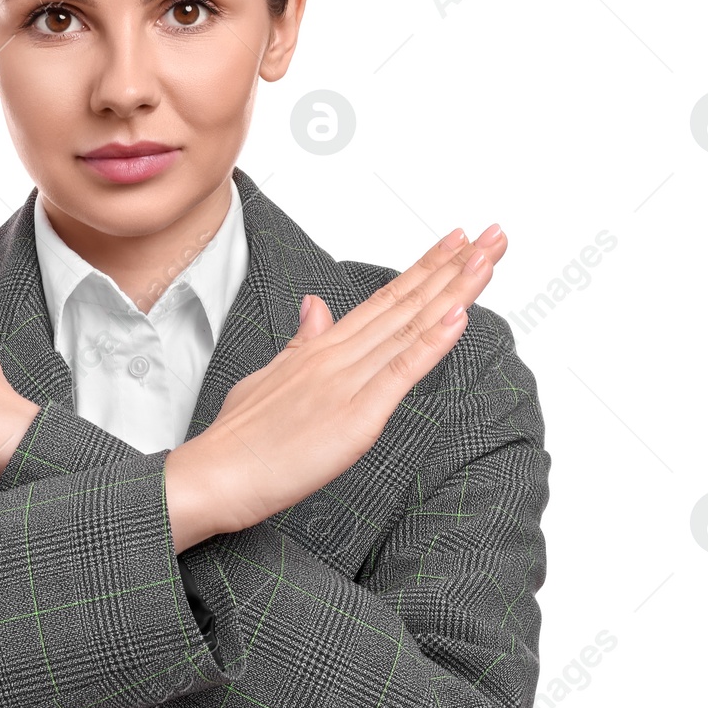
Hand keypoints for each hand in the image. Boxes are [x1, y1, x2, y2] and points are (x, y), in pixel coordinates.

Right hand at [164, 223, 507, 551]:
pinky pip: (401, 372)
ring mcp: (348, 382)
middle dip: (453, 266)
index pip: (385, 299)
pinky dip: (432, 342)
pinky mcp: (356, 416)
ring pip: (411, 326)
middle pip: (407, 302)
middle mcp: (338, 355)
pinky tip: (459, 315)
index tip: (456, 242)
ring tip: (487, 256)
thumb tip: (316, 307)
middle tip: (493, 234)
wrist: (214, 474)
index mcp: (321, 347)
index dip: (425, 269)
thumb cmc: (239, 438)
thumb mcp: (270, 378)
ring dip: (454, 290)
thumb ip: (300, 342)